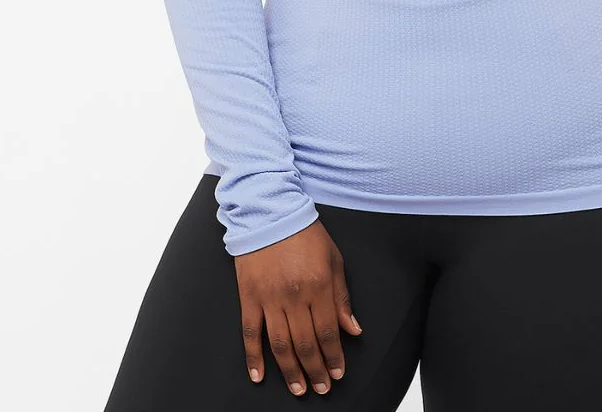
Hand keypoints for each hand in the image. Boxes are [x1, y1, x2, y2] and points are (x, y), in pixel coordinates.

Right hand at [234, 219, 362, 395]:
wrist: (270, 212)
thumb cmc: (306, 234)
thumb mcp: (333, 259)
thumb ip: (342, 297)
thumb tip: (352, 329)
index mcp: (318, 285)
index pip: (328, 331)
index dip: (334, 356)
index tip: (338, 372)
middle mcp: (294, 296)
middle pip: (305, 344)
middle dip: (315, 370)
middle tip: (322, 388)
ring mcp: (269, 298)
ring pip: (280, 345)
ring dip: (290, 371)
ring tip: (299, 389)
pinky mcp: (249, 297)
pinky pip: (250, 333)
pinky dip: (253, 357)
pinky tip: (259, 376)